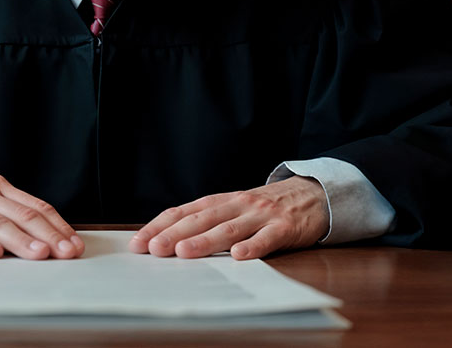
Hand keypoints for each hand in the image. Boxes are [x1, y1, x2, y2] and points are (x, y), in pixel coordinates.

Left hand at [128, 176, 328, 259]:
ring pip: (229, 228)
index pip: (183, 211)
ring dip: (205, 241)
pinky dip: (253, 246)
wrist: (313, 194)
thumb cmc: (266, 208)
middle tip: (153, 249)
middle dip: (175, 234)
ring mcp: (261, 215)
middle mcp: (238, 204)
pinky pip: (267, 238)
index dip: (160, 225)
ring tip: (185, 252)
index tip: (139, 242)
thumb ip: (208, 221)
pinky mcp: (284, 227)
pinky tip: (238, 256)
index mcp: (222, 201)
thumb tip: (168, 241)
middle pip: (201, 219)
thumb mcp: (235, 208)